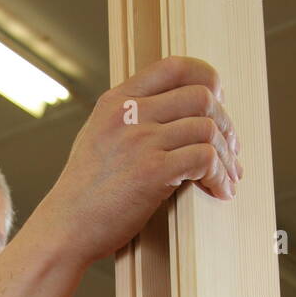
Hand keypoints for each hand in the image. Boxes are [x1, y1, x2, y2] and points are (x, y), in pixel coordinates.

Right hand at [44, 55, 242, 265]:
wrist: (64, 230)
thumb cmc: (84, 194)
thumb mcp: (98, 138)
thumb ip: (130, 119)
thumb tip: (175, 113)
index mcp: (116, 101)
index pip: (175, 66)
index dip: (207, 78)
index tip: (219, 101)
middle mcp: (129, 114)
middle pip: (202, 97)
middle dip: (226, 125)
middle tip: (231, 150)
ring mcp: (140, 141)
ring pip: (208, 129)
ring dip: (226, 156)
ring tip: (229, 177)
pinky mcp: (152, 172)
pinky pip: (204, 159)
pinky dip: (220, 175)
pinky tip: (219, 190)